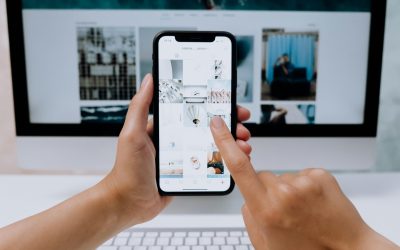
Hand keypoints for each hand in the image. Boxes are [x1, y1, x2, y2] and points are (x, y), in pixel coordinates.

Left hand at [100, 74, 251, 226]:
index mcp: (165, 127)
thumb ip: (140, 106)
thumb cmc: (127, 169)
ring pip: (212, 145)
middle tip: (242, 127)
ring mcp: (183, 156)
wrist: (128, 203)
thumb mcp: (132, 134)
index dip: (212, 105)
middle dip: (227, 126)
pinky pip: (208, 164)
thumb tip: (149, 79)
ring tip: (242, 145)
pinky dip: (224, 161)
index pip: (193, 110)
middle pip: (207, 127)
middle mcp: (176, 140)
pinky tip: (234, 160)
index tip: (228, 102)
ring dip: (230, 143)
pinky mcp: (188, 173)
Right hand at [210, 117, 398, 249]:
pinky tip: (313, 204)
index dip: (224, 141)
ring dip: (287, 190)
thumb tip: (246, 197)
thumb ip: (249, 217)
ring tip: (303, 211)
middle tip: (283, 211)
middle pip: (261, 175)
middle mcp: (284, 193)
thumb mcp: (265, 244)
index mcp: (266, 210)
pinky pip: (301, 174)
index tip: (218, 124)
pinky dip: (304, 186)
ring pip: (282, 177)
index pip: (238, 167)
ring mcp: (304, 182)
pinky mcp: (320, 175)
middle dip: (265, 189)